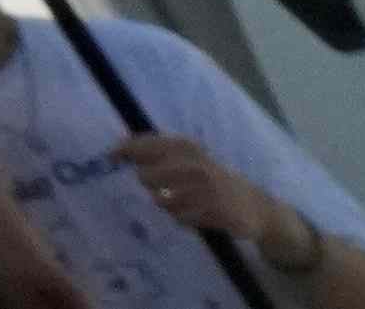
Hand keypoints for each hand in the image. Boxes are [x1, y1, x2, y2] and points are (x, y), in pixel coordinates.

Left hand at [115, 135, 296, 261]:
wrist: (256, 206)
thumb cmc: (214, 180)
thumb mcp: (191, 159)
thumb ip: (159, 152)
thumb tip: (118, 146)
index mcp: (188, 147)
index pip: (147, 144)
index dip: (125, 149)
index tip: (109, 156)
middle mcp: (195, 164)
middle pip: (146, 177)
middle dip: (150, 186)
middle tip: (165, 188)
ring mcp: (206, 189)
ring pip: (162, 202)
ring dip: (169, 206)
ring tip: (187, 203)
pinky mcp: (215, 212)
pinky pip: (180, 219)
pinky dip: (184, 219)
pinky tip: (198, 215)